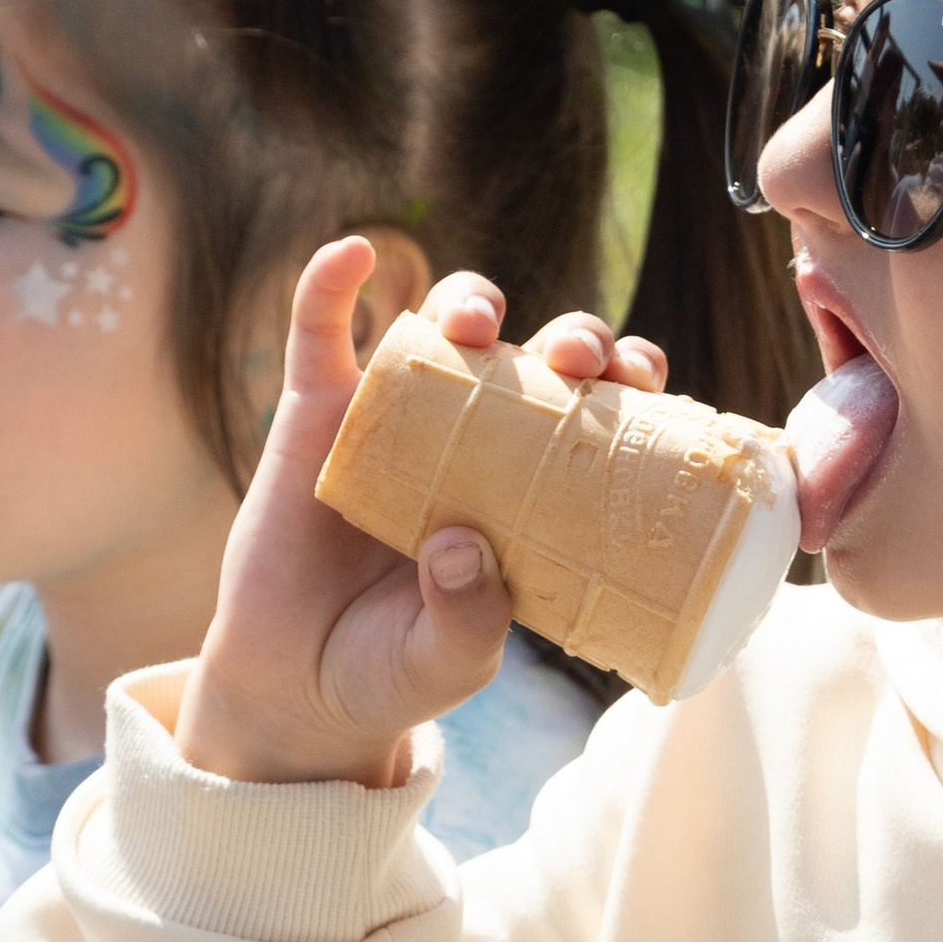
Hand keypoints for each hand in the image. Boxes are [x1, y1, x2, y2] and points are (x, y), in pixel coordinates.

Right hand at [174, 241, 664, 789]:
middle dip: (572, 338)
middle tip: (572, 362)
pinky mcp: (318, 414)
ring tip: (473, 329)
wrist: (297, 687)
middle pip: (540, 357)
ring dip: (472, 302)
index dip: (633, 380)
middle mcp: (478, 436)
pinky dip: (332, 284)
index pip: (604, 414)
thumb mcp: (450, 662)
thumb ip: (469, 618)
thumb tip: (462, 546)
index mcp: (538, 488)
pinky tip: (351, 254)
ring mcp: (400, 416)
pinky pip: (321, 332)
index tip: (645, 383)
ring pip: (447, 326)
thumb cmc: (396, 669)